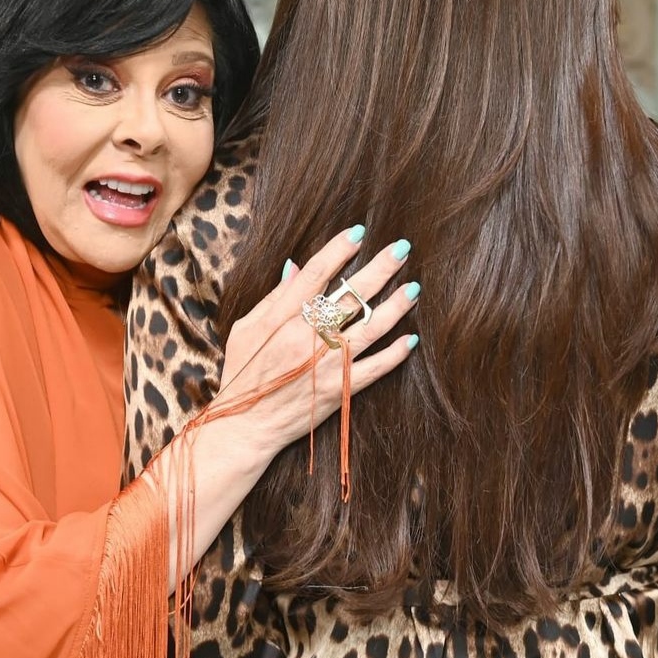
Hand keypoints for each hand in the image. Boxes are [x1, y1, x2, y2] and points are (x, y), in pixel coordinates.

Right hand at [212, 228, 418, 456]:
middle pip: (351, 296)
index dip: (339, 250)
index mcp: (281, 319)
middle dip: (380, 268)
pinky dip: (396, 353)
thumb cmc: (242, 373)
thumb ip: (273, 297)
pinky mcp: (340, 390)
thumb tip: (297, 266)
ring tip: (414, 287)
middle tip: (402, 248)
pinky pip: (376, 368)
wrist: (247, 425)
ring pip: (371, 328)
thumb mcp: (245, 329)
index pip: (316, 274)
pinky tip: (411, 338)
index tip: (359, 232)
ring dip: (396, 306)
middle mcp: (307, 338)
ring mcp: (327, 365)